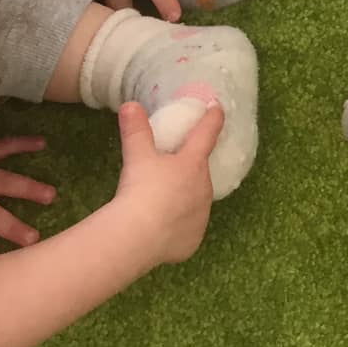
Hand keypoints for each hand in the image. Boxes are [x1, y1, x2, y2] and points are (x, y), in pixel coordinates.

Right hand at [109, 102, 221, 265]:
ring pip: (195, 203)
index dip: (213, 118)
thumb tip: (130, 105)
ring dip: (185, 199)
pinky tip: (160, 231)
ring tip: (163, 203)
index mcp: (193, 163)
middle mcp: (203, 188)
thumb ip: (136, 130)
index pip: (207, 133)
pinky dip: (177, 229)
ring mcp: (201, 217)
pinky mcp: (192, 241)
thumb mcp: (137, 155)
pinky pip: (185, 231)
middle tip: (171, 171)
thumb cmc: (142, 189)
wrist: (139, 236)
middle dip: (190, 170)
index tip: (217, 108)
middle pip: (199, 173)